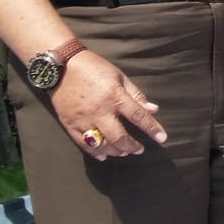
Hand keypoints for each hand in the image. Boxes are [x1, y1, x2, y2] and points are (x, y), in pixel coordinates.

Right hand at [48, 51, 166, 160]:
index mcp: (115, 96)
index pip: (138, 116)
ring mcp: (84, 120)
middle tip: (139, 150)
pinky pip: (83, 144)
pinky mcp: (70, 124)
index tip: (162, 139)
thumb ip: (136, 95)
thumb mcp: (119, 77)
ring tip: (124, 151)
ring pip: (102, 145)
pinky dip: (95, 153)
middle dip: (132, 147)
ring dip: (116, 151)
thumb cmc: (94, 68)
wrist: (61, 67)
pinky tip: (104, 155)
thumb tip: (153, 110)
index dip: (152, 129)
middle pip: (119, 137)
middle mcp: (100, 111)